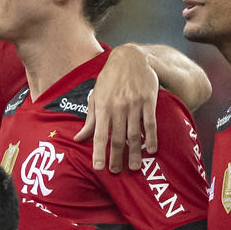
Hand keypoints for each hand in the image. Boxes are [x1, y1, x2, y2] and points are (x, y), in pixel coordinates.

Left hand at [74, 44, 159, 172]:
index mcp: (103, 107)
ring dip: (134, 153)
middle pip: (118, 138)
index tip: (99, 168)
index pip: (99, 135)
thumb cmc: (109, 79)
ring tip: (134, 167)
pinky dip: (151, 138)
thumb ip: (90, 119)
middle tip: (117, 171)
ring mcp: (134, 104)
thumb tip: (79, 139)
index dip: (99, 153)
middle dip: (117, 157)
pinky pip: (150, 123)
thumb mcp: (96, 96)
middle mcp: (118, 107)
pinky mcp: (148, 101)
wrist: (130, 57)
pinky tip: (151, 150)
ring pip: (134, 134)